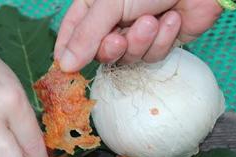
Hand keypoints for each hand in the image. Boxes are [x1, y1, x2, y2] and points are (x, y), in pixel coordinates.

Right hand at [54, 0, 221, 70]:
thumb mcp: (109, 3)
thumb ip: (85, 36)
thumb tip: (64, 65)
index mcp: (94, 7)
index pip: (70, 35)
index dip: (67, 54)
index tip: (65, 70)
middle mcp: (112, 22)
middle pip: (99, 53)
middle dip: (111, 48)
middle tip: (119, 39)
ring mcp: (136, 34)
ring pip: (127, 58)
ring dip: (141, 42)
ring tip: (152, 20)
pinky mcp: (160, 44)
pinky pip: (151, 57)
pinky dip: (162, 40)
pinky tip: (171, 19)